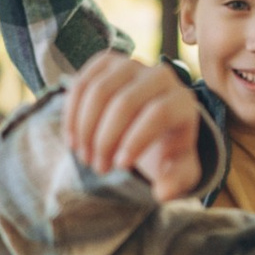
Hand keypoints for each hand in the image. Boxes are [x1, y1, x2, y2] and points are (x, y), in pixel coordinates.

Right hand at [61, 51, 208, 200]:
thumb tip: (163, 191)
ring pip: (99, 91)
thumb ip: (177, 181)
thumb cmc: (168, 151)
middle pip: (124, 102)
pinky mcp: (106, 62)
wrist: (155, 126)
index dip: (135, 140)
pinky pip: (82, 83)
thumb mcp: (179, 170)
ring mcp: (131, 64)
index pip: (157, 113)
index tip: (120, 167)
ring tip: (84, 157)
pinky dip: (72, 114)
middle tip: (98, 168)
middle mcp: (160, 75)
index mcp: (182, 100)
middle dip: (105, 139)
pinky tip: (73, 139)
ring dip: (85, 128)